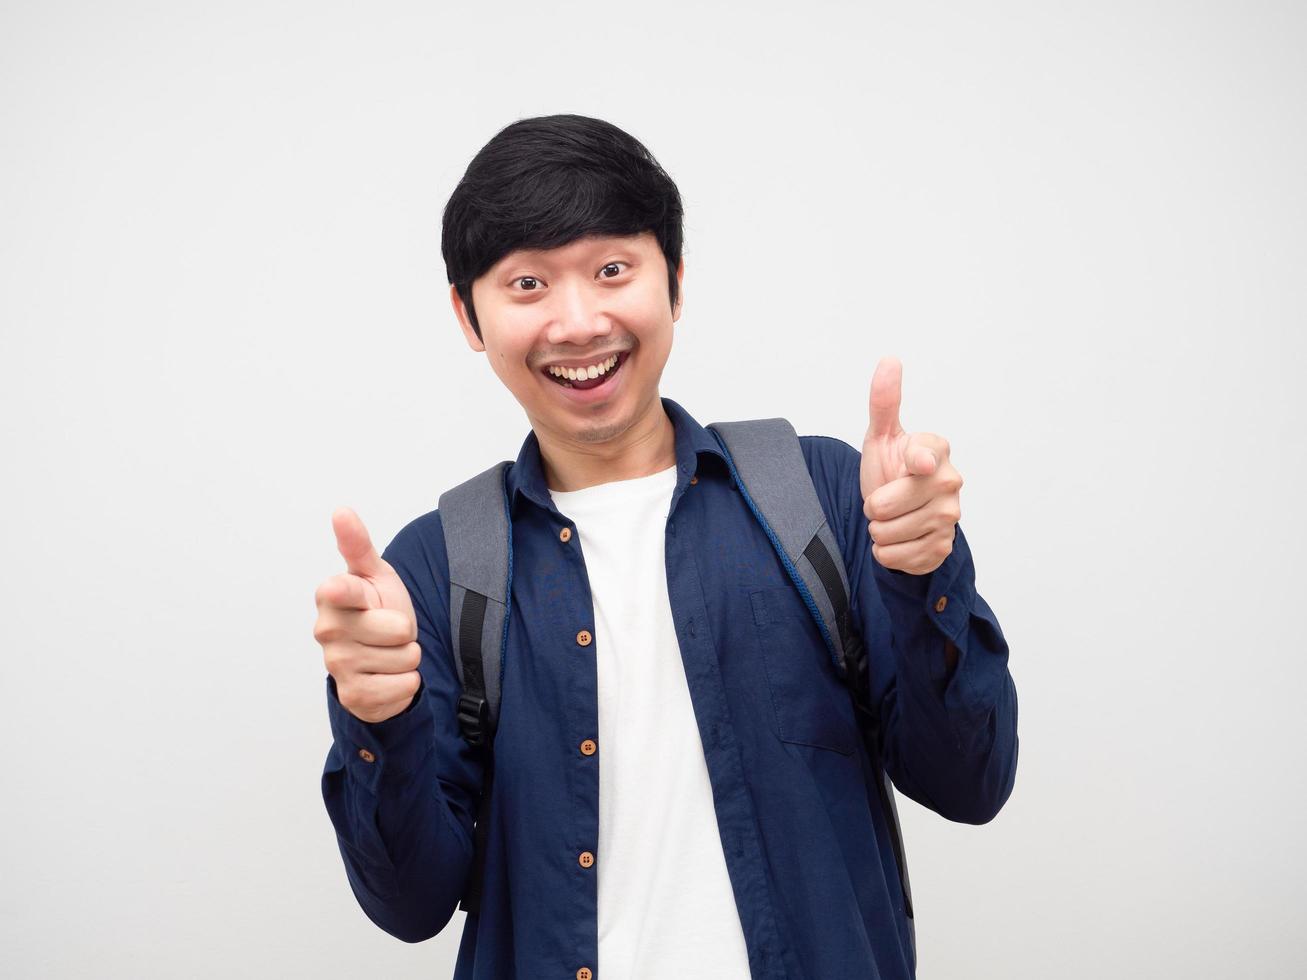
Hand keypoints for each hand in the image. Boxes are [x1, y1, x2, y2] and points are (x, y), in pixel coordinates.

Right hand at [313, 506, 421, 723]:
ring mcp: (337, 666)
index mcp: (332, 595)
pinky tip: (389, 675)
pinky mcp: (353, 696)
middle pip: (399, 630)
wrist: (379, 656)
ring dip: (406, 657)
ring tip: (388, 651)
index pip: (343, 590)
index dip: (346, 592)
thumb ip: (358, 544)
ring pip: (405, 659)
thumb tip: (341, 511)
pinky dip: (407, 682)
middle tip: (390, 629)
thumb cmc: (376, 608)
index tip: (339, 588)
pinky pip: (405, 687)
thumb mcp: (374, 573)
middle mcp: (327, 631)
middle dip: (406, 631)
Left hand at [859, 356, 963, 575]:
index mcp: (936, 451)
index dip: (910, 465)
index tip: (916, 465)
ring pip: (887, 534)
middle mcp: (951, 483)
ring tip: (889, 519)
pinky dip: (887, 553)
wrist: (898, 513)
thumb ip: (884, 401)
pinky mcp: (942, 549)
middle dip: (872, 506)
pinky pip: (896, 558)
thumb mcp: (881, 435)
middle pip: (885, 506)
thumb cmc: (891, 469)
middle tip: (882, 499)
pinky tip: (897, 539)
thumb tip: (889, 360)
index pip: (922, 458)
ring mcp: (950, 519)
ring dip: (878, 531)